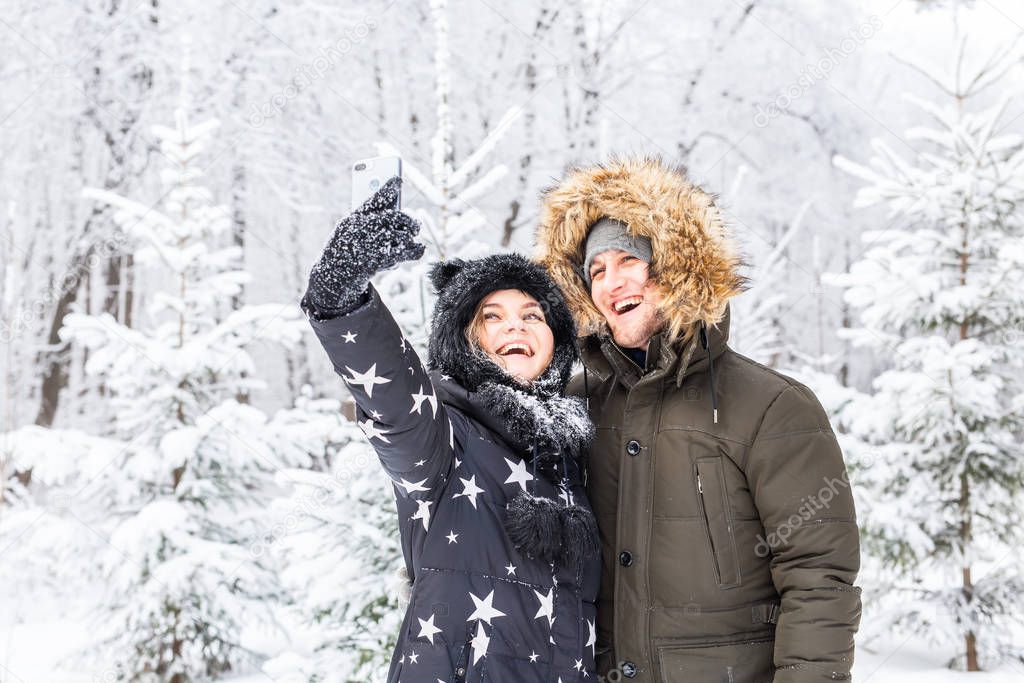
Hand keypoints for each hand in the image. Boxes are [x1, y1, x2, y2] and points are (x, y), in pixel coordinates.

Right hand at [302, 177, 424, 317]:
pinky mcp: (374, 259)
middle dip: (407, 220)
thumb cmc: (345, 250)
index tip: (398, 179)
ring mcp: (367, 244)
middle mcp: (359, 228)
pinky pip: (401, 252)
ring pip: (400, 235)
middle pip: (393, 217)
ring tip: (412, 238)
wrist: (333, 276)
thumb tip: (396, 208)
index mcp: (353, 218)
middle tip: (415, 225)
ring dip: (409, 238)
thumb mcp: (351, 230)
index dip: (387, 188)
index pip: (373, 199)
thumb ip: (369, 218)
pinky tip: (420, 249)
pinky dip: (414, 250)